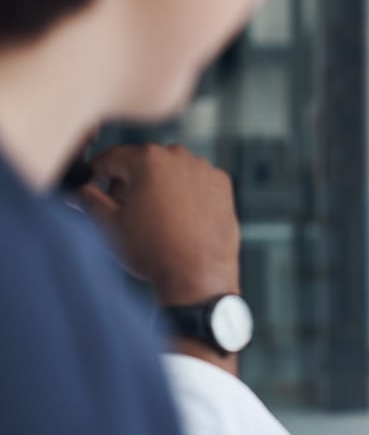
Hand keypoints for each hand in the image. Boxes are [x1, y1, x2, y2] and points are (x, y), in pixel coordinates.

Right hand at [77, 144, 239, 305]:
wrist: (198, 277)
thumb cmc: (153, 251)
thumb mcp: (108, 223)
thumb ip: (88, 199)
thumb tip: (79, 192)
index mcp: (148, 159)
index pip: (113, 158)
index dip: (97, 172)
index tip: (93, 184)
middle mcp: (179, 157)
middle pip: (143, 162)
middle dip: (129, 181)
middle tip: (122, 207)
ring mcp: (205, 170)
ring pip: (172, 170)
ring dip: (159, 185)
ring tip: (152, 215)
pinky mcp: (224, 186)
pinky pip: (196, 182)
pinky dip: (185, 193)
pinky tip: (179, 217)